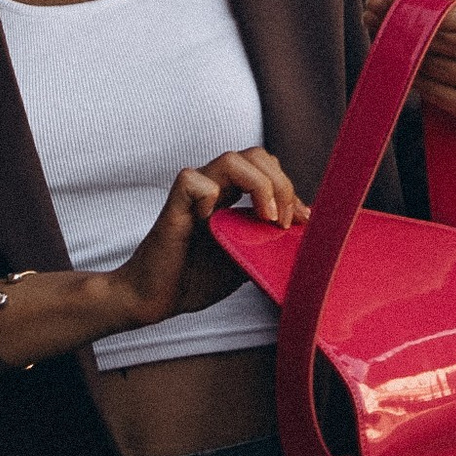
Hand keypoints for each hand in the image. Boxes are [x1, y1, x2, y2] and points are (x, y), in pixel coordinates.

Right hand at [107, 148, 308, 330]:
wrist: (154, 300)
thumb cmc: (194, 280)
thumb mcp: (244, 260)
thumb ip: (266, 243)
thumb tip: (301, 238)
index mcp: (231, 196)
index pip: (267, 169)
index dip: (289, 188)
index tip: (301, 221)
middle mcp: (213, 187)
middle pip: (256, 155)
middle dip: (281, 183)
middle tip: (284, 220)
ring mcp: (193, 194)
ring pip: (231, 159)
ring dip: (260, 185)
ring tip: (266, 217)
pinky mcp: (173, 206)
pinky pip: (193, 181)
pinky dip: (210, 196)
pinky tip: (211, 223)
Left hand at [364, 0, 455, 150]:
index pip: (443, 13)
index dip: (405, 6)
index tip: (374, 0)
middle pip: (435, 41)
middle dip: (397, 28)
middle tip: (368, 17)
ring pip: (431, 68)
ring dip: (399, 56)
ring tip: (379, 42)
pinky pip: (436, 94)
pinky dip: (414, 81)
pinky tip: (399, 70)